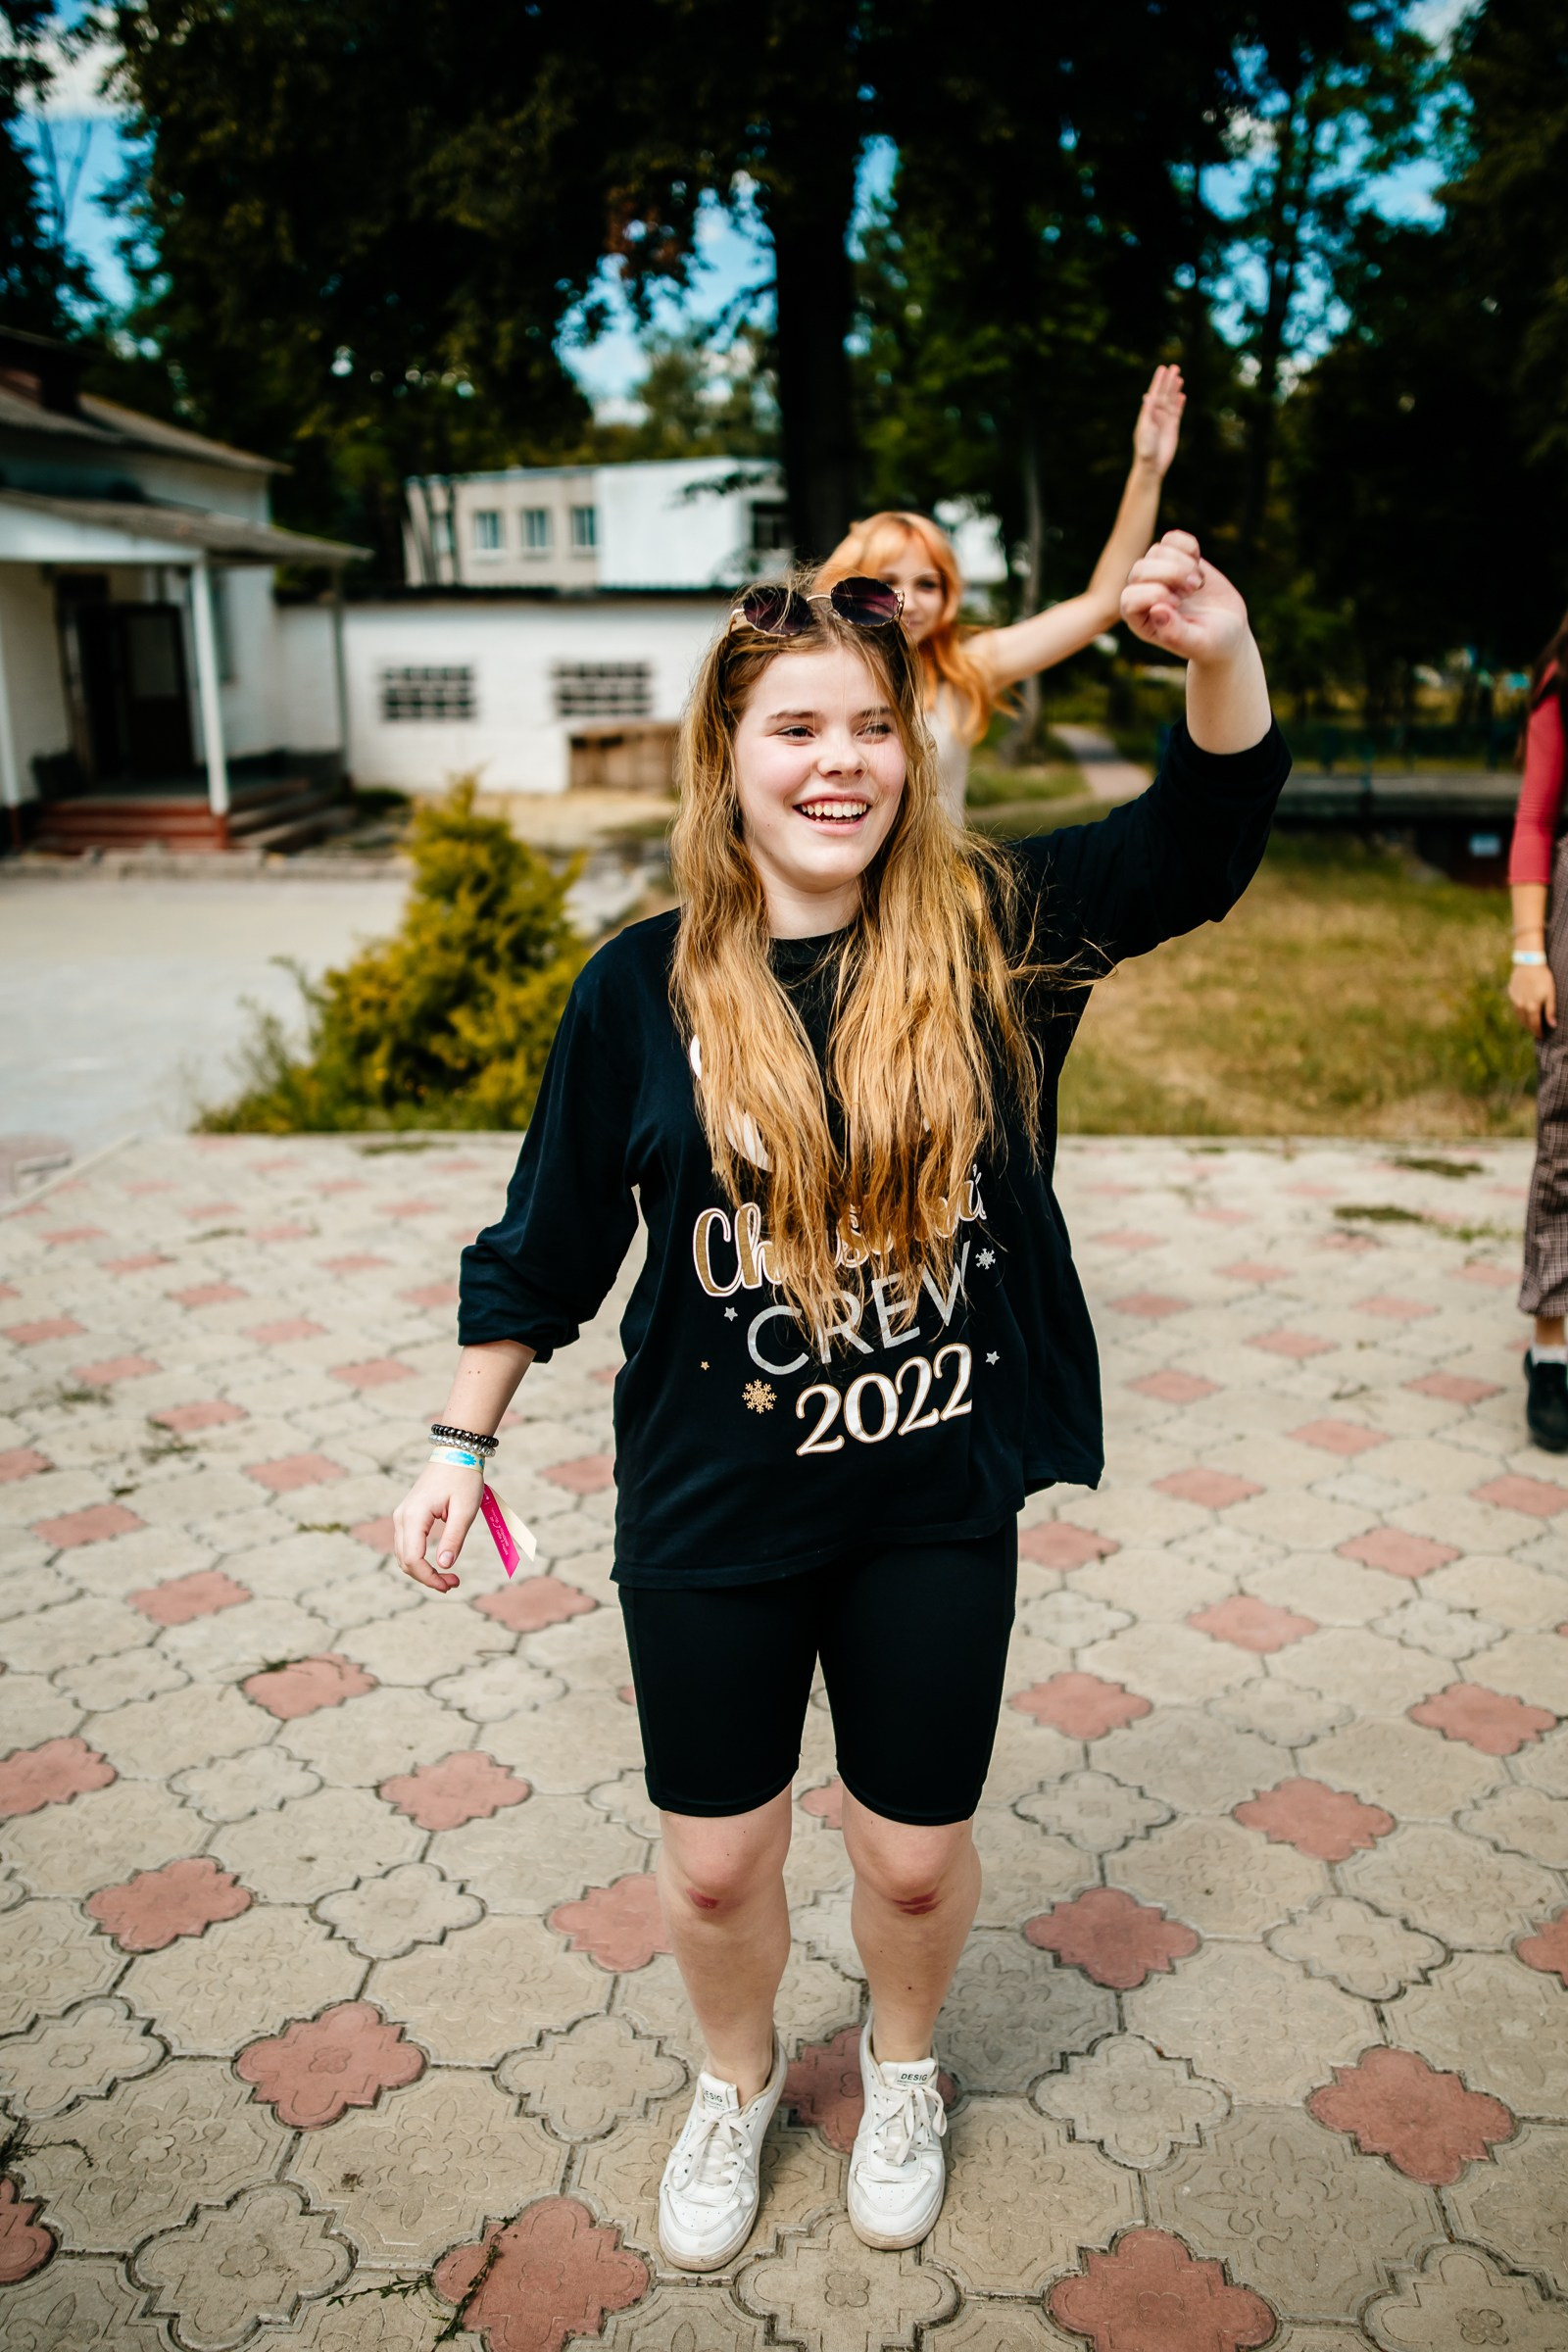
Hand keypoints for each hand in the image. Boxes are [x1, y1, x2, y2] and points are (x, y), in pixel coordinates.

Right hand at [392, 1462, 484, 1593]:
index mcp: (414, 1517)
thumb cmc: (463, 1479)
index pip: (413, 1559)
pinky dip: (419, 1559)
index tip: (450, 1584)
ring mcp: (402, 1516)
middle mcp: (402, 1518)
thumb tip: (443, 1565)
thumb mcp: (465, 1510)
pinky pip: (407, 1545)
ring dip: (422, 1570)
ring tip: (449, 1577)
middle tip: (454, 1583)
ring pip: (404, 1555)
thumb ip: (454, 1538)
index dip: (429, 1578)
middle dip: (427, 1578)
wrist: (456, 1452)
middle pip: (405, 1561)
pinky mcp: (407, 1516)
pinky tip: (438, 1563)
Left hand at [1120, 531, 1249, 664]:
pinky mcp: (1176, 559)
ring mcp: (1158, 575)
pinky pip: (1172, 538)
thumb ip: (1175, 634)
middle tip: (1194, 589)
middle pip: (1140, 569)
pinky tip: (1199, 563)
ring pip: (1156, 551)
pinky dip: (1188, 546)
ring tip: (1198, 583)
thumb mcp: (1197, 643)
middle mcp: (1144, 595)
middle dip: (1171, 574)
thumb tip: (1157, 610)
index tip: (1179, 603)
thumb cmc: (1211, 643)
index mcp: (1140, 620)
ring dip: (1183, 563)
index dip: (1154, 594)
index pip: (1129, 597)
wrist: (1229, 629)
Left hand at [1132, 363, 1185, 475]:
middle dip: (1169, 381)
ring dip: (1175, 390)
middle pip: (1164, 394)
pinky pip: (1177, 412)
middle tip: (1175, 367)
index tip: (1163, 369)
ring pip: (1171, 401)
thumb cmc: (1145, 448)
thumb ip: (1148, 412)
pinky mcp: (1172, 428)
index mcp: (1147, 414)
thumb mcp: (1145, 429)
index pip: (1154, 393)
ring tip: (1179, 377)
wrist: (1152, 465)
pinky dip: (1179, 403)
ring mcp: (1164, 421)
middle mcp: (1155, 415)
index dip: (1158, 381)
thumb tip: (1148, 396)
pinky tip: (1181, 395)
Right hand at [1509, 960, 1556, 1039]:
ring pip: (1518, 1015)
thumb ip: (1550, 1010)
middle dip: (1531, 1028)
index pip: (1535, 1025)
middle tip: (1535, 1032)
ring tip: (1529, 1024)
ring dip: (1524, 1021)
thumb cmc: (1543, 977)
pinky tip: (1523, 1009)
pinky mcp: (1511, 992)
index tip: (1541, 1037)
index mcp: (1532, 1007)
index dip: (1538, 1032)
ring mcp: (1515, 999)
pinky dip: (1519, 1011)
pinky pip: (1515, 1006)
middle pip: (1525, 1022)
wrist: (1528, 962)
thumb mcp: (1551, 994)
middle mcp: (1521, 1006)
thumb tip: (1553, 1025)